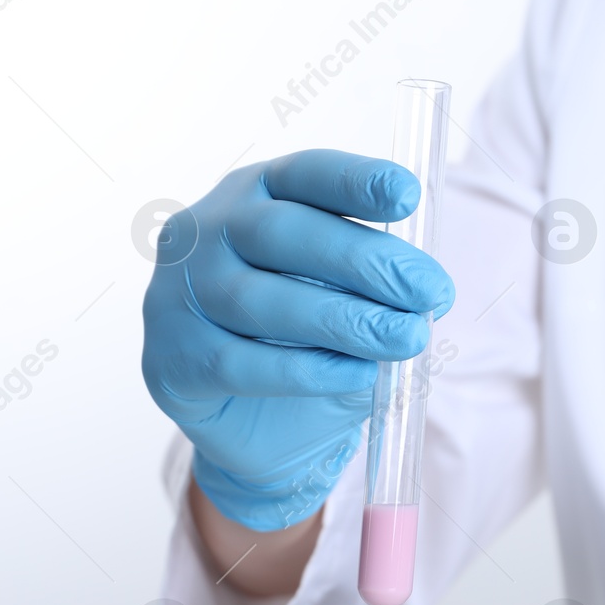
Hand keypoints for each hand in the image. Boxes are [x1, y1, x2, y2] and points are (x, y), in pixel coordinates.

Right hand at [142, 150, 453, 531]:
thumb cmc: (307, 344)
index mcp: (253, 194)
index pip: (302, 173)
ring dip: (346, 320)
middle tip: (432, 291)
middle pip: (285, 234)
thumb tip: (424, 292)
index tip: (408, 195)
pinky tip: (357, 375)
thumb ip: (372, 284)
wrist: (258, 431)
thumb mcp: (345, 299)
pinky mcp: (172, 359)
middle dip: (367, 261)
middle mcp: (204, 231)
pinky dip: (307, 370)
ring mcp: (176, 293)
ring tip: (408, 339)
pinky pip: (241, 362)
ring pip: (263, 301)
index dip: (354, 180)